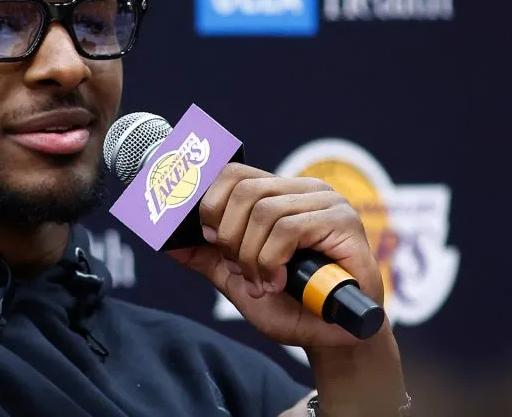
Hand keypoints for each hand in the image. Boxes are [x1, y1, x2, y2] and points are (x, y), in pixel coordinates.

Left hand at [168, 162, 385, 348]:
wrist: (331, 337)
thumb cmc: (290, 304)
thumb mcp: (237, 277)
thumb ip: (207, 255)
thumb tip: (168, 240)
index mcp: (281, 194)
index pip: (234, 173)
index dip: (211, 203)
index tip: (210, 239)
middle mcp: (305, 190)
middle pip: (245, 191)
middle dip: (230, 236)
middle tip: (239, 268)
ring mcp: (328, 203)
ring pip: (265, 211)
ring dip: (251, 256)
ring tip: (261, 282)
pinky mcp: (343, 222)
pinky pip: (288, 229)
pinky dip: (271, 260)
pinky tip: (278, 282)